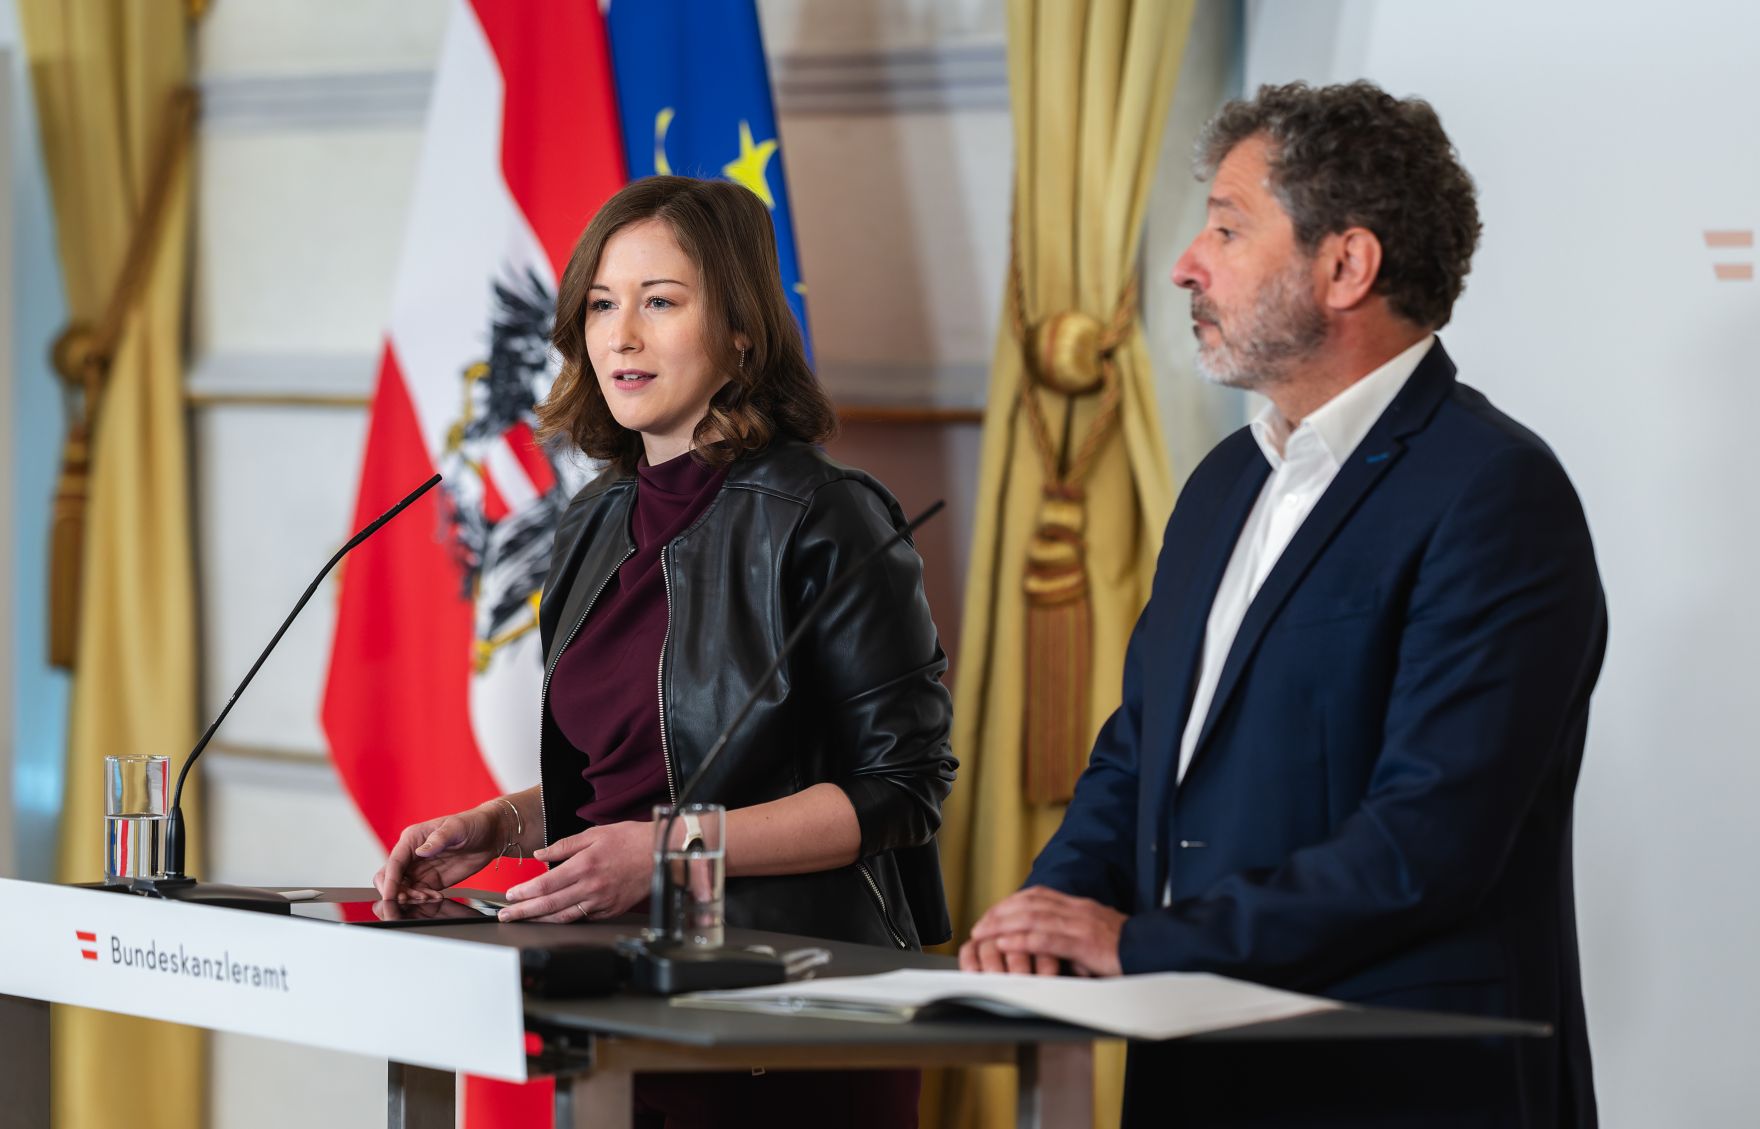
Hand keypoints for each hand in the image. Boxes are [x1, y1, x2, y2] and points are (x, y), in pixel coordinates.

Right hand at [373, 805, 503, 902]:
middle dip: (397, 891)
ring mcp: (421, 869)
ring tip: (430, 897)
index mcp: (412, 838)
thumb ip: (439, 839)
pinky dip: (424, 899)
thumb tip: (421, 851)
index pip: (394, 862)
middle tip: (415, 898)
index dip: (390, 881)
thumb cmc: (473, 824)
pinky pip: (419, 894)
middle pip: (391, 878)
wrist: (491, 835)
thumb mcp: (457, 827)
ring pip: (403, 889)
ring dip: (411, 897)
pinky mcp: (432, 880)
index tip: (390, 896)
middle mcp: (412, 854)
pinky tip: (437, 897)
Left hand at [499, 820, 651, 922]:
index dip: (525, 893)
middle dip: (523, 912)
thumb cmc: (630, 840)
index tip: (510, 896)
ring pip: (564, 917)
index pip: (546, 884)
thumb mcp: (594, 833)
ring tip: (523, 920)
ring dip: (539, 920)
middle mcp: (591, 887)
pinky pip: (582, 918)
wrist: (660, 853)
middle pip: (549, 905)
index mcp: (584, 866)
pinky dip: (564, 920)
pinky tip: (552, 919)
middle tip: (506, 916)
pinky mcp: (610, 911)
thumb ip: (564, 845)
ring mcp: (601, 902)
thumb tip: (540, 855)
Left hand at [963, 886, 1126, 977]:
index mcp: (1080, 906)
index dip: (1012, 903)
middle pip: (1029, 903)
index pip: (1038, 896)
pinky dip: (1022, 941)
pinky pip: (1046, 939)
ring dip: (1002, 925)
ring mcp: (1080, 925)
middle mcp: (1077, 910)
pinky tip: (1006, 944)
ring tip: (983, 933)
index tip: (993, 912)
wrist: (1155, 951)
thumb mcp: (1099, 935)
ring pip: (1032, 918)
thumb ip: (1077, 936)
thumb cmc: (1129, 948)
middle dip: (1000, 913)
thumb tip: (1055, 948)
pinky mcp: (1084, 944)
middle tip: (980, 925)